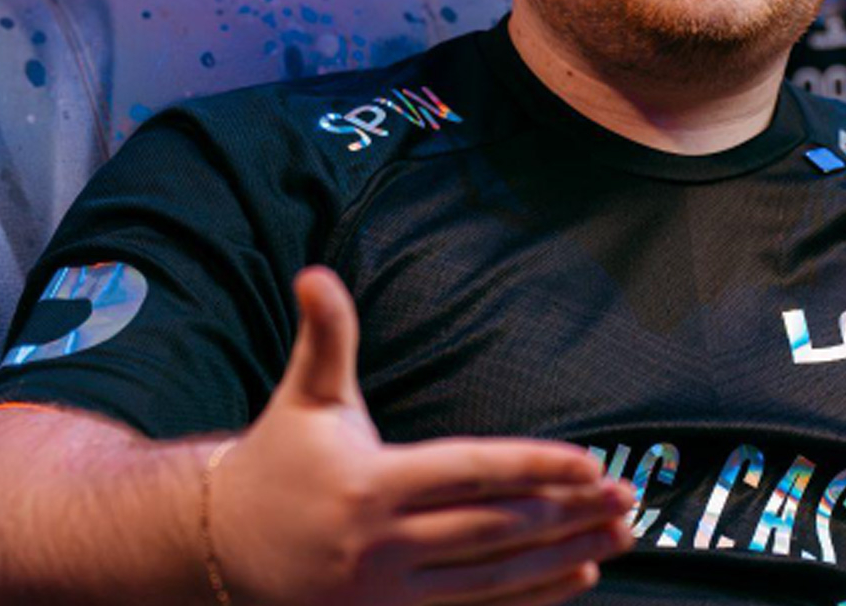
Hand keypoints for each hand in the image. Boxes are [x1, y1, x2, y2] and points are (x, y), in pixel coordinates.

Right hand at [209, 266, 635, 605]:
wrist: (218, 547)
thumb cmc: (274, 461)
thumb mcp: (302, 397)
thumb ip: (325, 336)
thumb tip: (314, 272)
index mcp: (370, 483)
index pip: (471, 473)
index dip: (534, 467)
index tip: (592, 463)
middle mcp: (381, 544)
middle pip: (494, 529)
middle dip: (567, 512)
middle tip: (627, 498)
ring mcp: (388, 593)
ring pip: (495, 576)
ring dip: (564, 555)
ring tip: (619, 534)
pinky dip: (532, 596)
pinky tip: (578, 574)